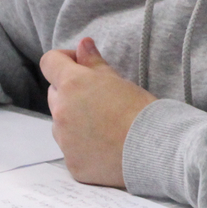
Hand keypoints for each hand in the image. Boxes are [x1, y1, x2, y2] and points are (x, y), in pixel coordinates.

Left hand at [41, 38, 156, 187]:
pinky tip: (107, 146)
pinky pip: (71, 149)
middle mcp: (61, 111)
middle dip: (72, 93)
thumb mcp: (120, 82)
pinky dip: (84, 146)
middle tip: (101, 99)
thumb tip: (82, 45)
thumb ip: (95, 63)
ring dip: (75, 120)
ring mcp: (64, 140)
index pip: (50, 62)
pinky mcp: (72, 162)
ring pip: (61, 123)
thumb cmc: (142, 111)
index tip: (82, 66)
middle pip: (55, 94)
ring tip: (106, 127)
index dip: (64, 60)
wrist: (156, 149)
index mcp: (73, 85)